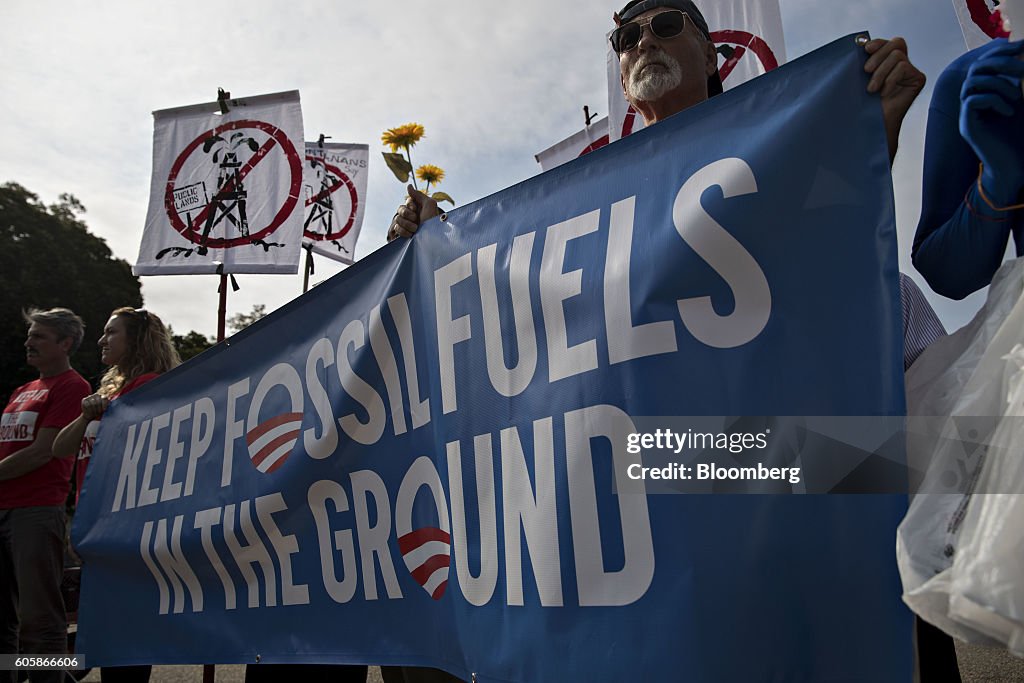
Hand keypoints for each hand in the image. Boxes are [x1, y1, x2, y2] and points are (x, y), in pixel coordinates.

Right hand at [81, 393, 108, 420]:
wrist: (90, 416)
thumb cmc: (99, 412)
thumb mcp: (104, 409)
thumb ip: (107, 404)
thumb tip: (109, 400)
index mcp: (103, 396)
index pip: (105, 398)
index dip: (104, 405)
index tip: (104, 410)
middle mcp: (96, 395)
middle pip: (98, 401)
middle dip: (99, 409)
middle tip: (98, 413)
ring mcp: (90, 396)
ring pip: (93, 403)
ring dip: (94, 410)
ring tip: (95, 413)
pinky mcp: (84, 400)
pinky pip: (87, 405)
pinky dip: (89, 410)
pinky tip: (90, 411)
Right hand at [387, 185, 440, 240]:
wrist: (431, 241)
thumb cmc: (433, 223)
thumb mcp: (430, 205)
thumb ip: (419, 194)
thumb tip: (408, 185)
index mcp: (419, 209)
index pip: (408, 201)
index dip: (411, 205)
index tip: (416, 209)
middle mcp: (412, 216)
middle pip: (400, 208)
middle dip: (408, 214)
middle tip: (416, 220)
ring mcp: (406, 225)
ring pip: (397, 218)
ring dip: (407, 224)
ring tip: (416, 230)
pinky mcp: (401, 234)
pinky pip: (395, 228)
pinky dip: (403, 231)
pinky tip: (411, 235)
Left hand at [864, 37, 925, 162]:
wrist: (873, 125)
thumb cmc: (864, 104)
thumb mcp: (861, 78)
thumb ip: (864, 60)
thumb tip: (859, 40)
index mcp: (888, 61)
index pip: (887, 43)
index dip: (877, 43)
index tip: (864, 49)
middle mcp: (902, 63)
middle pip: (896, 43)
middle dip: (879, 55)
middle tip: (866, 71)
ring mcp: (911, 71)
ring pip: (897, 56)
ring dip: (881, 72)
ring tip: (871, 89)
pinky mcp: (918, 78)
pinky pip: (903, 67)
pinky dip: (890, 79)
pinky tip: (884, 93)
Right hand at [959, 39, 1023, 205]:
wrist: (1014, 165)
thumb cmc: (1020, 135)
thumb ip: (1021, 82)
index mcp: (985, 92)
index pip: (985, 63)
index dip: (1000, 51)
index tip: (1021, 46)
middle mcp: (973, 100)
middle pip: (976, 68)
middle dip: (1001, 64)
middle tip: (1023, 70)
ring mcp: (968, 114)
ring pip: (972, 82)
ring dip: (999, 84)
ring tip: (1017, 96)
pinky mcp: (967, 126)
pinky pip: (972, 101)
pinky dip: (994, 101)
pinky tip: (1009, 111)